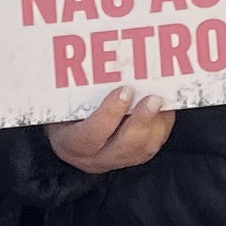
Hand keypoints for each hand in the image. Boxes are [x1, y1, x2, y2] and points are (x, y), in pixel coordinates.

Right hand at [47, 88, 172, 172]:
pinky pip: (152, 146)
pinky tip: (165, 107)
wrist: (67, 137)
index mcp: (71, 144)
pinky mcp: (133, 158)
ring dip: (157, 124)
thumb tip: (98, 64)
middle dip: (141, 121)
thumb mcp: (60, 104)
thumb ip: (74, 92)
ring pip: (142, 150)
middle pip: (123, 147)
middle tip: (153, 99)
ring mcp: (116, 161)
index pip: (91, 134)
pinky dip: (162, 126)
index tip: (124, 91)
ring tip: (162, 100)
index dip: (109, 114)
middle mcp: (94, 158)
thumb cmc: (62, 115)